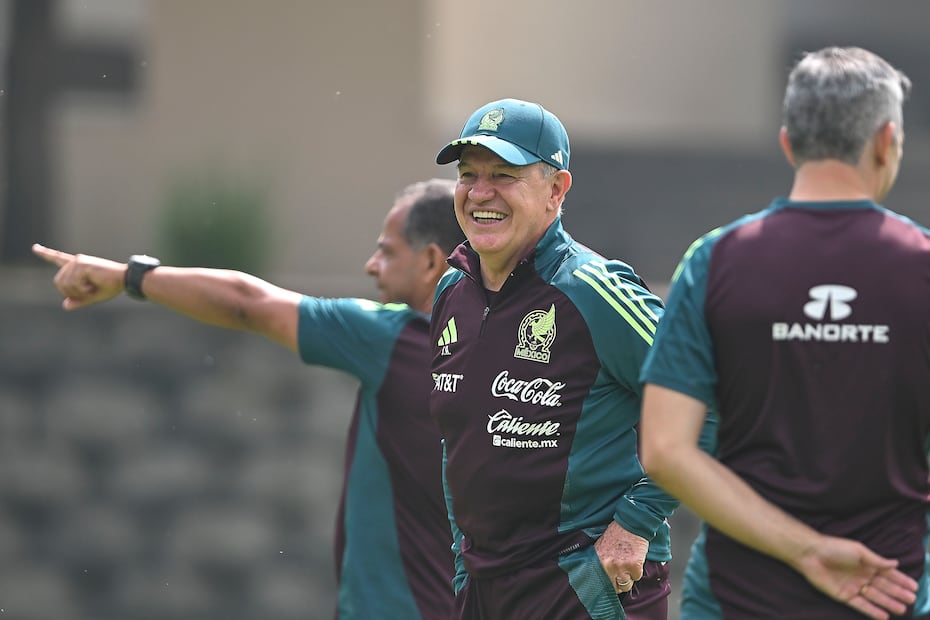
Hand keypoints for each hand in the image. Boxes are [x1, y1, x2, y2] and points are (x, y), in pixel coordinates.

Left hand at [32, 243, 125, 309]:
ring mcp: (77, 261)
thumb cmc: (111, 287)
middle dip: (71, 293)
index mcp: (77, 266)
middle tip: (88, 293)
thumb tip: (65, 305)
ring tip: (93, 288)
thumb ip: (78, 300)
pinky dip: (83, 289)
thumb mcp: (92, 296)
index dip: (45, 253)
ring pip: (65, 284)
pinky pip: (73, 283)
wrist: (124, 279)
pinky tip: (93, 285)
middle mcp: (75, 261)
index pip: (58, 259)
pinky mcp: (81, 264)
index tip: (35, 247)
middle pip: (59, 282)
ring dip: (79, 292)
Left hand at [594, 520, 647, 593]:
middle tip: (621, 574)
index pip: (600, 584)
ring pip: (626, 585)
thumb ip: (600, 562)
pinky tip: (635, 560)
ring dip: (628, 578)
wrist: (631, 524)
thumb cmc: (616, 534)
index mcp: (598, 561)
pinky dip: (637, 571)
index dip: (605, 586)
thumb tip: (599, 577)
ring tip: (628, 565)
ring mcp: (621, 567)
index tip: (608, 586)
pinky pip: (637, 577)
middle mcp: (608, 566)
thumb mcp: (601, 547)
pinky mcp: (634, 566)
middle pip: (614, 587)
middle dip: (618, 582)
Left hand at [794, 535, 917, 619]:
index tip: (915, 587)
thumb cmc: (835, 548)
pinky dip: (872, 611)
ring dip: (888, 603)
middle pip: (884, 587)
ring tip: (902, 610)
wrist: (812, 554)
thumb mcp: (859, 551)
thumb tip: (896, 563)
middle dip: (898, 593)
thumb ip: (877, 560)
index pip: (888, 574)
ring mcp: (854, 587)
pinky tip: (884, 616)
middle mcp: (862, 576)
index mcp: (867, 564)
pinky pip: (861, 605)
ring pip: (875, 597)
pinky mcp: (844, 596)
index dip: (901, 580)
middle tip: (912, 600)